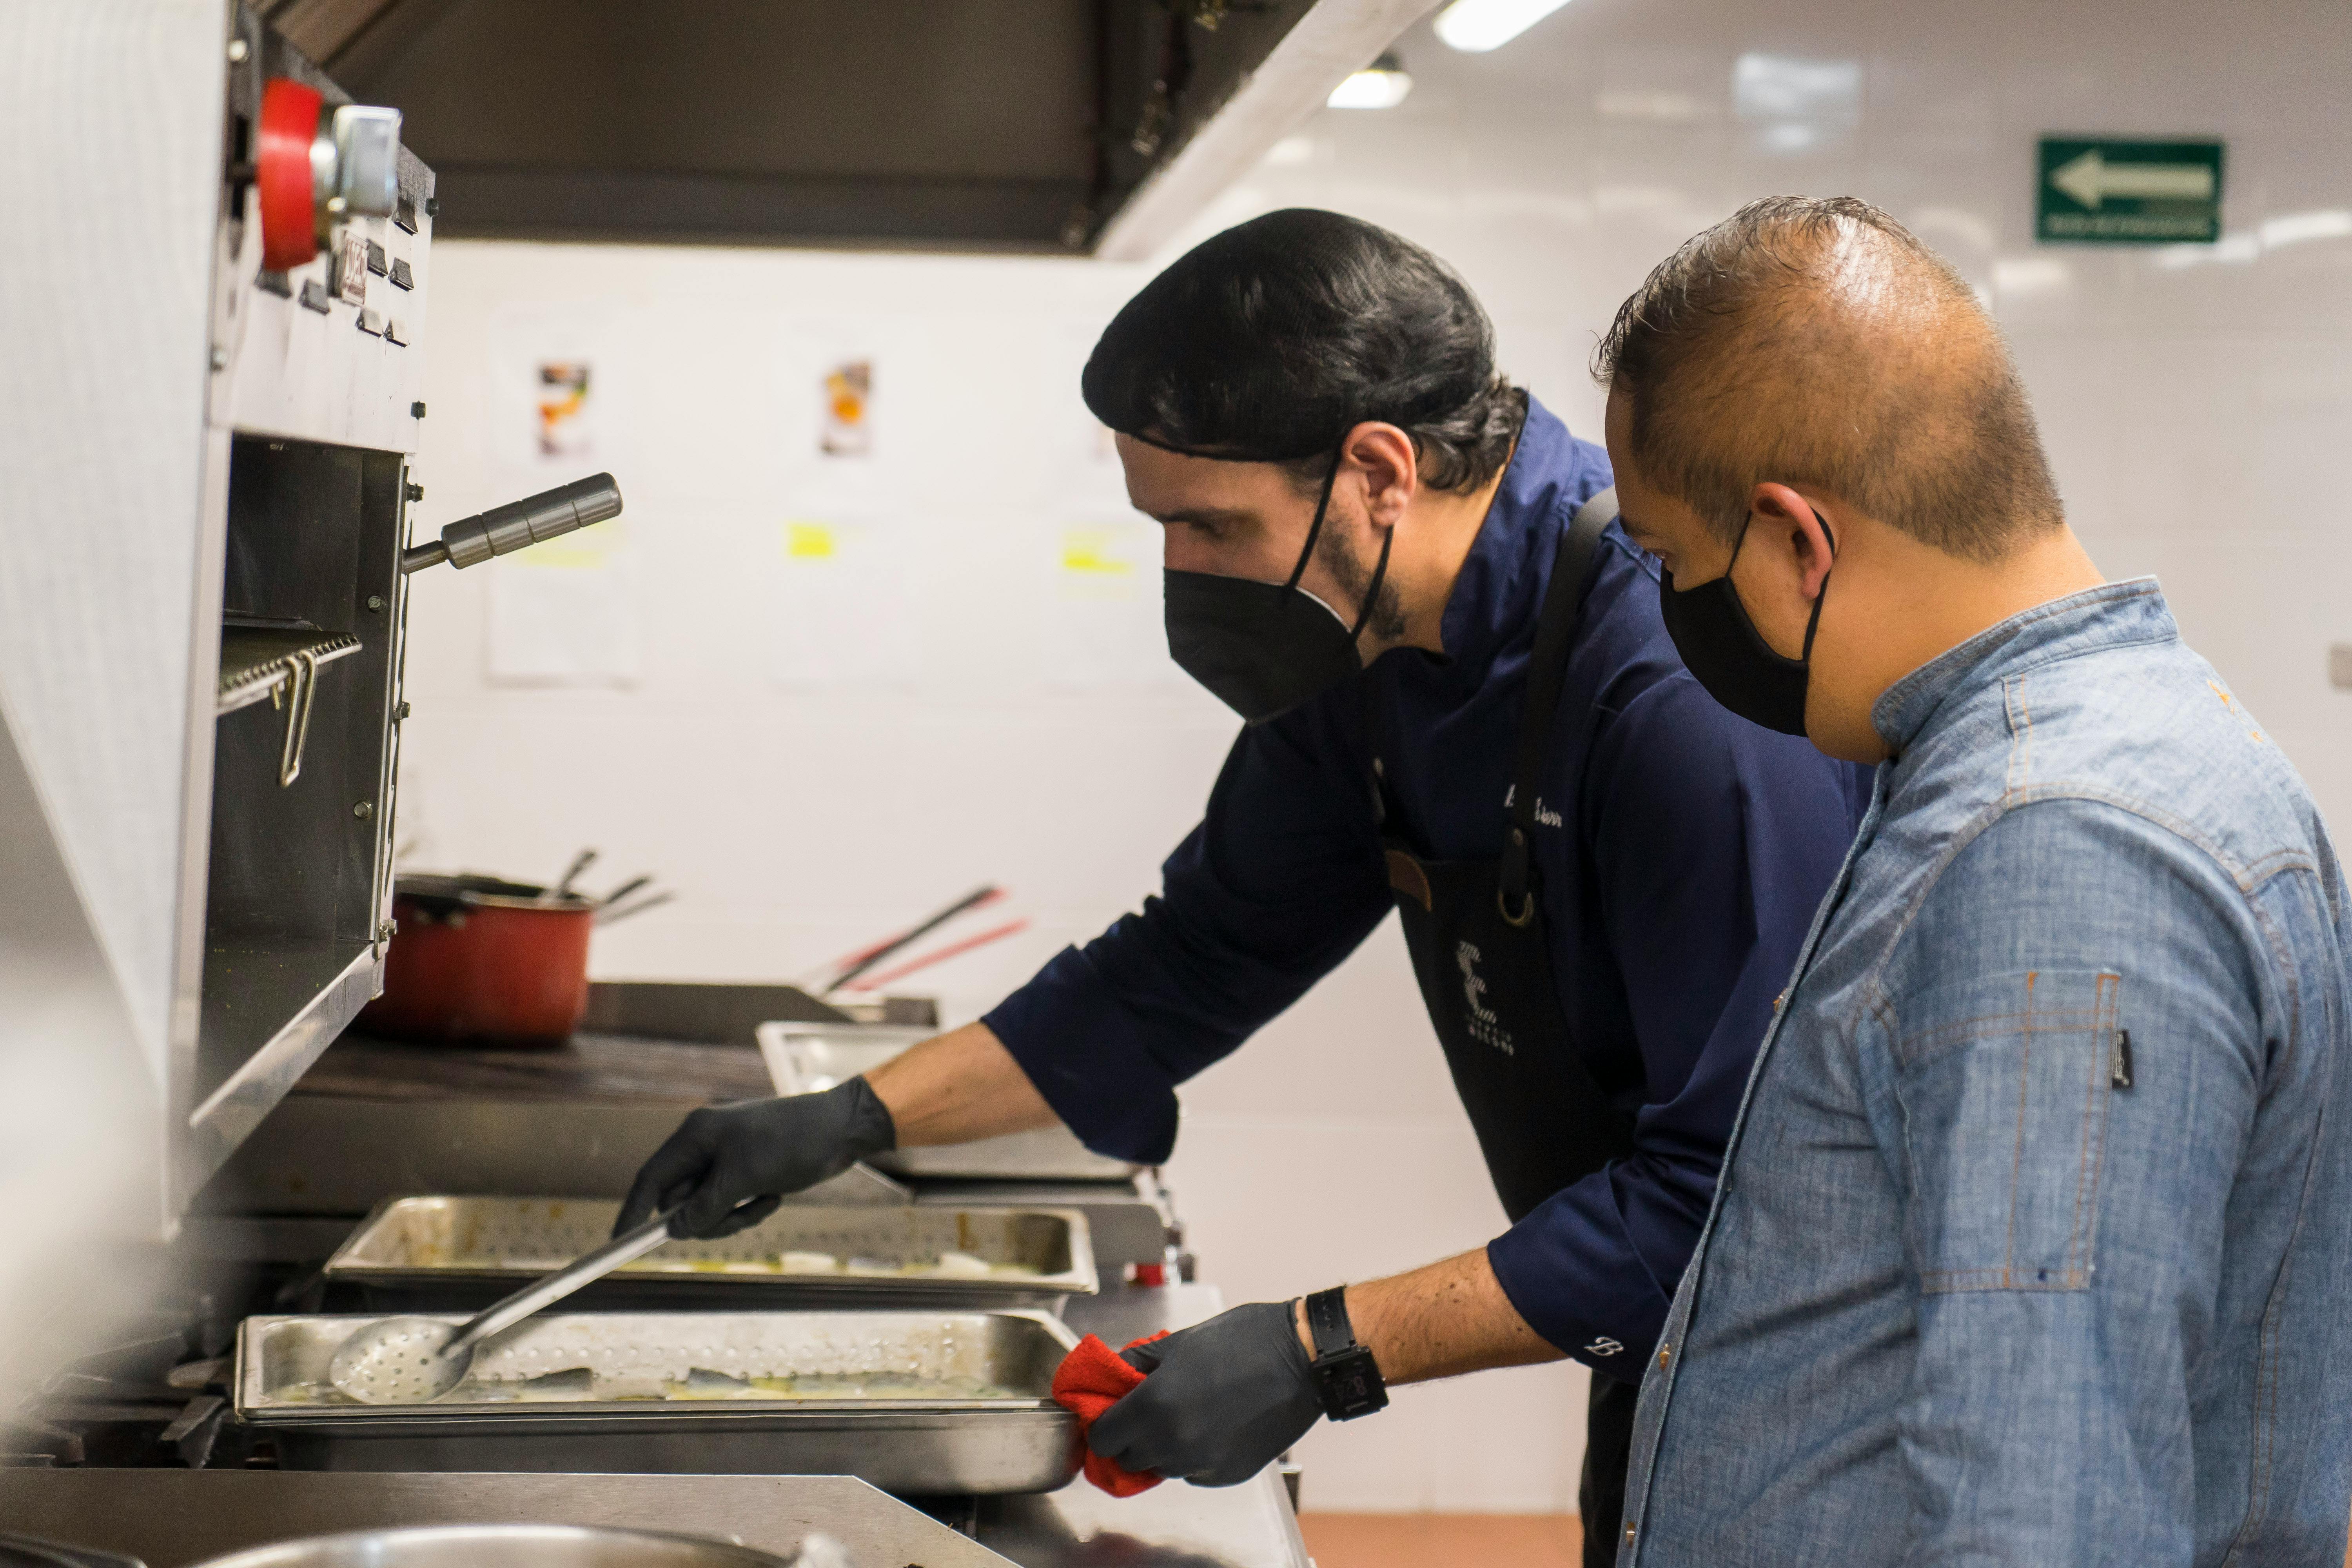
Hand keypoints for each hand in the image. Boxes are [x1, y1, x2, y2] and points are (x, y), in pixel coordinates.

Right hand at [612, 1079, 895, 1238]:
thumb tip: (674, 1230)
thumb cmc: (793, 1142)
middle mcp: (705, 1146)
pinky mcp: (747, 1173)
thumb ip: (704, 1206)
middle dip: (706, 1218)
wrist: (842, 1129)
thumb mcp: (744, 1178)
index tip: (618, 1243)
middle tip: (736, 1214)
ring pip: (707, 1209)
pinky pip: (732, 1206)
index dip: (634, 1212)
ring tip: (764, 1199)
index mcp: (695, 1136)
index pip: (651, 1179)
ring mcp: (727, 1160)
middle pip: (680, 1201)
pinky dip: (751, 1210)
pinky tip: (775, 1196)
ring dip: (733, 1216)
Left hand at [1086, 1301, 1321, 1487]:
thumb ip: (1135, 1363)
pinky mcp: (1227, 1474)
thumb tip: (1108, 1375)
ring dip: (1161, 1447)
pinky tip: (1212, 1424)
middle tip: (1145, 1411)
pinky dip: (1193, 1455)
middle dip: (1130, 1437)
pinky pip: (1193, 1472)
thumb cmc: (1242, 1340)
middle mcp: (1173, 1442)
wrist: (1300, 1359)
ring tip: (1184, 1412)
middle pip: (1128, 1458)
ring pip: (1161, 1467)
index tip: (1109, 1412)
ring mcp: (1202, 1463)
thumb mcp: (1177, 1342)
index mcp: (1154, 1405)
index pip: (1102, 1438)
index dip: (1102, 1424)